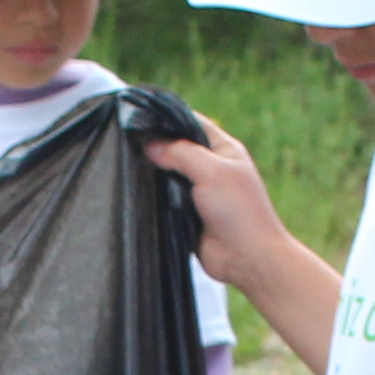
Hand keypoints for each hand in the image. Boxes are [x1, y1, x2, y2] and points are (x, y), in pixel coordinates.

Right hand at [138, 121, 301, 293]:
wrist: (248, 258)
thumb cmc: (239, 211)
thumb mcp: (210, 171)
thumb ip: (180, 153)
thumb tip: (150, 145)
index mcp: (223, 149)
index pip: (192, 123)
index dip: (168, 118)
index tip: (141, 116)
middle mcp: (211, 168)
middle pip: (176, 148)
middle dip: (156, 147)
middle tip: (128, 143)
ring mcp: (198, 192)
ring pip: (167, 175)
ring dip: (153, 174)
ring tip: (127, 166)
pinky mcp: (187, 214)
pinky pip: (165, 200)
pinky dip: (154, 198)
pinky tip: (136, 192)